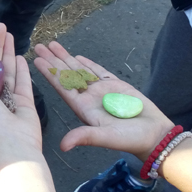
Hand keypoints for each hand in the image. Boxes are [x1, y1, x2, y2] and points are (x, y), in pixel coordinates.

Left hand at [33, 41, 172, 160]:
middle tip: (40, 46)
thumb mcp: (106, 137)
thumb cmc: (131, 139)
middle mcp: (89, 98)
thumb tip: (62, 146)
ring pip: (80, 71)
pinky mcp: (116, 86)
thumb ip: (85, 137)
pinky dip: (87, 64)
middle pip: (67, 75)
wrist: (155, 136)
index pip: (62, 87)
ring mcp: (102, 91)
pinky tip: (77, 57)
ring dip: (66, 58)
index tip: (36, 60)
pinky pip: (98, 72)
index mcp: (83, 109)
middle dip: (53, 61)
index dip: (49, 74)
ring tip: (53, 45)